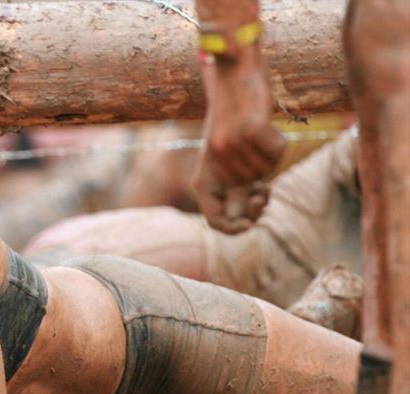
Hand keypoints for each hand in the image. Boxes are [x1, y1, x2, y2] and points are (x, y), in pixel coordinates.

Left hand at [194, 46, 284, 232]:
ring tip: (255, 140)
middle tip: (263, 191)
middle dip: (258, 201)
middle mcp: (216, 164)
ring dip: (268, 160)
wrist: (231, 77)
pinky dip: (278, 142)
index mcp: (202, 177)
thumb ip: (233, 188)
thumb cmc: (228, 122)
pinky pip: (278, 152)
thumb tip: (245, 220)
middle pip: (246, 201)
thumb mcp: (224, 162)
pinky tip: (264, 126)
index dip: (234, 229)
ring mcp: (234, 147)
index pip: (214, 221)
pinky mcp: (252, 130)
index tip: (249, 222)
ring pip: (266, 172)